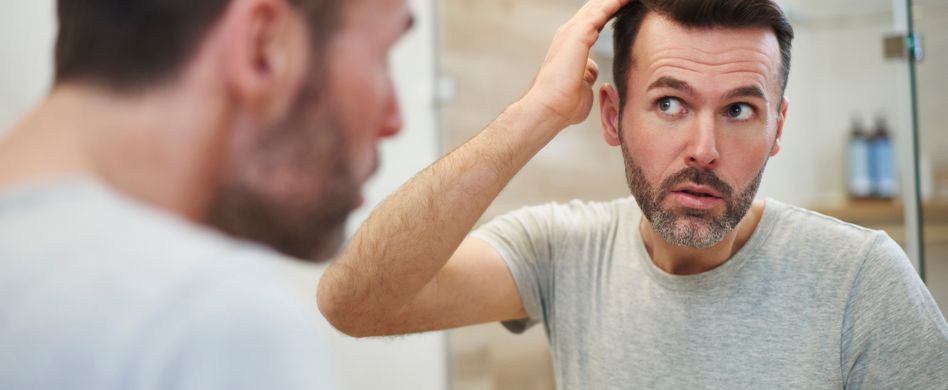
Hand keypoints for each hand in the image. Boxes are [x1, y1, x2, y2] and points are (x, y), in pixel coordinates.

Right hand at [521, 0, 630, 127]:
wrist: (549, 109)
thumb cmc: (563, 105)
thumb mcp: (581, 86)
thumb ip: (587, 75)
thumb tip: (591, 71)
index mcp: (571, 45)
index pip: (594, 21)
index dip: (610, 11)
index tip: (627, 6)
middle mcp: (569, 34)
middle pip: (596, 8)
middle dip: (613, 2)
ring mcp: (572, 32)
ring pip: (599, 5)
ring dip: (616, 0)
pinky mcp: (578, 33)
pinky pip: (602, 10)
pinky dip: (617, 2)